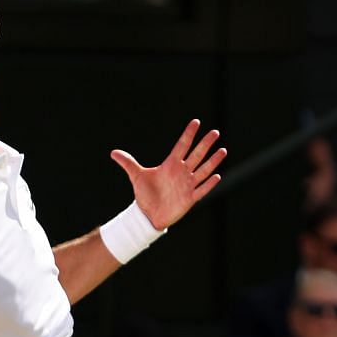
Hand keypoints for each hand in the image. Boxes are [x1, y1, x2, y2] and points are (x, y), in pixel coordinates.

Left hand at [111, 119, 226, 230]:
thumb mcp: (136, 176)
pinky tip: (217, 175)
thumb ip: (128, 163)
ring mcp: (187, 185)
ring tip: (222, 150)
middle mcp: (181, 172)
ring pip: (203, 170)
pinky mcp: (190, 198)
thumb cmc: (145, 194)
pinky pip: (202, 190)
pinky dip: (209, 184)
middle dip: (205, 144)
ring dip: (213, 161)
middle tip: (215, 132)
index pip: (182, 146)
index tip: (196, 122)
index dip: (188, 134)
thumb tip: (113, 153)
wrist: (148, 215)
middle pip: (196, 155)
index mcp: (170, 165)